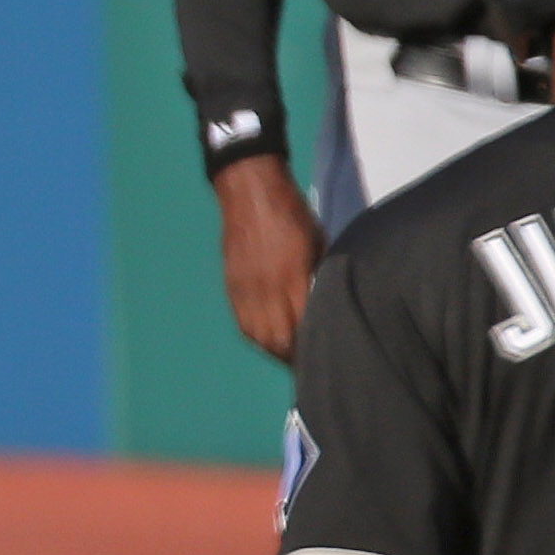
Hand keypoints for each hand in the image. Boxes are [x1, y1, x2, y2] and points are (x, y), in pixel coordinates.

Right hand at [214, 154, 325, 363]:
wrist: (250, 192)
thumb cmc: (292, 214)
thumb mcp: (318, 242)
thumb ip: (318, 277)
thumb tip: (323, 305)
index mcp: (290, 276)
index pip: (300, 327)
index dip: (310, 347)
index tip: (322, 356)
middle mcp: (264, 288)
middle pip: (276, 339)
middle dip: (292, 356)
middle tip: (307, 362)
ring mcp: (244, 289)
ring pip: (256, 335)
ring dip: (273, 349)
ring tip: (288, 354)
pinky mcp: (231, 286)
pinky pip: (242, 322)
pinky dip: (256, 336)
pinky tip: (268, 338)